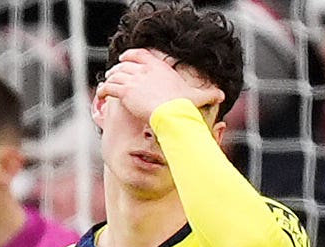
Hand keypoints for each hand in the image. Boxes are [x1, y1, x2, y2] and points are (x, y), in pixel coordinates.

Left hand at [97, 49, 224, 121]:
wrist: (172, 114)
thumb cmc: (184, 106)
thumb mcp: (198, 98)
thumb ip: (209, 94)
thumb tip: (223, 95)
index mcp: (159, 67)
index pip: (141, 55)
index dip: (131, 56)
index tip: (126, 59)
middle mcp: (145, 70)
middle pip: (125, 64)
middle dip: (118, 68)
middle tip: (113, 74)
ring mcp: (134, 79)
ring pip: (115, 74)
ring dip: (109, 79)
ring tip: (106, 84)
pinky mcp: (125, 91)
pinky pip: (109, 87)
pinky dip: (103, 90)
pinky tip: (101, 94)